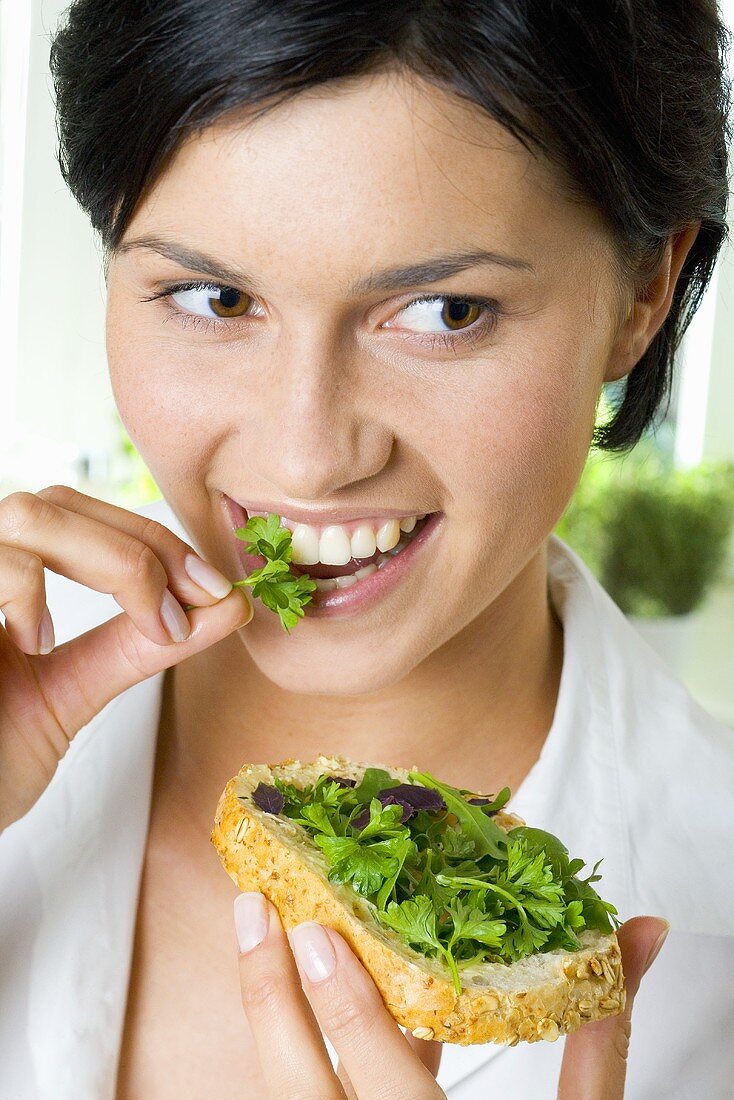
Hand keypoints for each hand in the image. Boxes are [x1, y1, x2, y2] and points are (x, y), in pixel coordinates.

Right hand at [0, 485, 252, 830]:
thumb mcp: (72, 692)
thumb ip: (139, 645)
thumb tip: (230, 606)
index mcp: (2, 580)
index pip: (81, 518)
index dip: (155, 541)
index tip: (218, 589)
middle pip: (60, 503)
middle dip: (143, 547)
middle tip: (194, 601)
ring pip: (29, 514)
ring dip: (108, 562)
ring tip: (143, 626)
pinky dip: (29, 591)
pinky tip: (37, 644)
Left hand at [234, 894, 669, 1099]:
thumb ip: (600, 1042)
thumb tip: (635, 937)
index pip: (387, 1083)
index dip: (348, 1007)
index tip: (316, 931)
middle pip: (300, 1091)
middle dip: (270, 998)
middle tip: (253, 911)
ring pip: (288, 1096)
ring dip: (269, 1018)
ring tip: (256, 941)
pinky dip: (295, 1050)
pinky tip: (294, 1001)